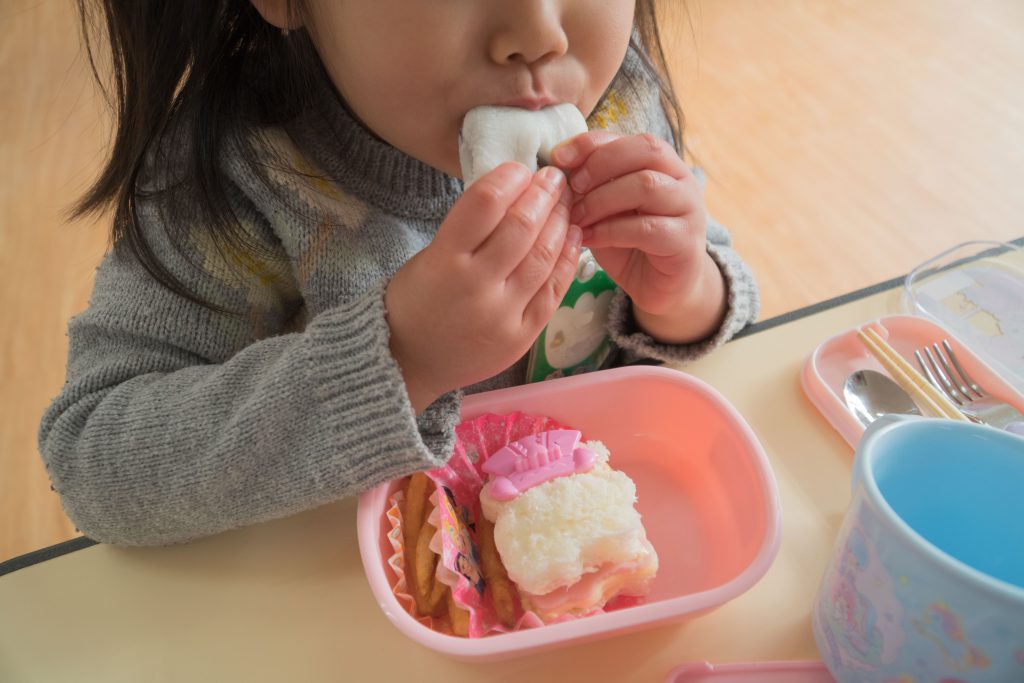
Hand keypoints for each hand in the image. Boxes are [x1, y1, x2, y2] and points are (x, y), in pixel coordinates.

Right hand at [386, 163, 580, 412]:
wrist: (408, 363)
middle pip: (521, 228)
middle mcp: (475, 288)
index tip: (521, 169)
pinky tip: (574, 237)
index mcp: (444, 261)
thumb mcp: (428, 257)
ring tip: (567, 204)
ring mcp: (502, 316)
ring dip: (560, 223)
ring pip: (543, 257)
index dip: (509, 178)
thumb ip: (469, 229)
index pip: (485, 204)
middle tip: (554, 178)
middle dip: (543, 195)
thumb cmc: (415, 302)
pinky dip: (567, 260)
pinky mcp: (521, 337)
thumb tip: (513, 192)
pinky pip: (553, 291)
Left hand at [552, 131, 725, 343]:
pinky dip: (611, 231)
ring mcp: (689, 209)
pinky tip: (587, 238)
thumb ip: (590, 185)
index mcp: (661, 163)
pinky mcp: (685, 242)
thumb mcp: (604, 208)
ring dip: (602, 199)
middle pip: (645, 150)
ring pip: (647, 186)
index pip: (627, 137)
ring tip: (576, 217)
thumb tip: (556, 166)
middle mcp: (681, 179)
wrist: (660, 287)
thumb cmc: (629, 242)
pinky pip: (647, 228)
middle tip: (572, 187)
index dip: (590, 143)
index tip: (559, 158)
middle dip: (600, 164)